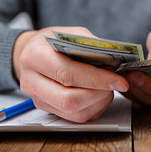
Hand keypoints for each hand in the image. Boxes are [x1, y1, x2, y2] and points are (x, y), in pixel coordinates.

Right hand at [13, 27, 128, 122]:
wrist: (31, 53)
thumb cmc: (53, 42)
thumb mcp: (70, 34)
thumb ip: (90, 46)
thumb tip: (113, 60)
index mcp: (35, 57)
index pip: (68, 74)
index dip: (97, 79)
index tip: (119, 80)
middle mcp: (32, 81)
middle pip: (70, 99)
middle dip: (100, 93)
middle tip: (117, 83)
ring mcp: (38, 99)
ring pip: (75, 112)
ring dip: (99, 101)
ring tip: (109, 87)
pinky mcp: (48, 110)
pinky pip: (76, 117)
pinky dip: (95, 107)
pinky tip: (100, 94)